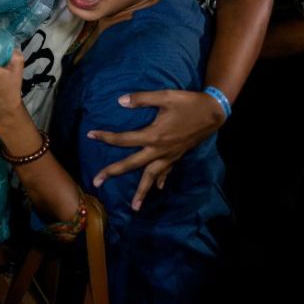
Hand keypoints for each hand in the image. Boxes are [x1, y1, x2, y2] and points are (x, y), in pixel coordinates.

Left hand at [87, 89, 224, 210]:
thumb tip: (120, 101)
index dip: (105, 137)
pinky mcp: (178, 156)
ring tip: (134, 207)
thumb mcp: (165, 96)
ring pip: (151, 177)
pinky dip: (160, 180)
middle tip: (95, 182)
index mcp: (153, 136)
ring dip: (142, 192)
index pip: (123, 139)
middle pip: (132, 165)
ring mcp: (169, 156)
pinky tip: (157, 188)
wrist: (214, 112)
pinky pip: (166, 172)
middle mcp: (159, 150)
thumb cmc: (188, 103)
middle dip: (113, 173)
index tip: (90, 135)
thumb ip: (142, 99)